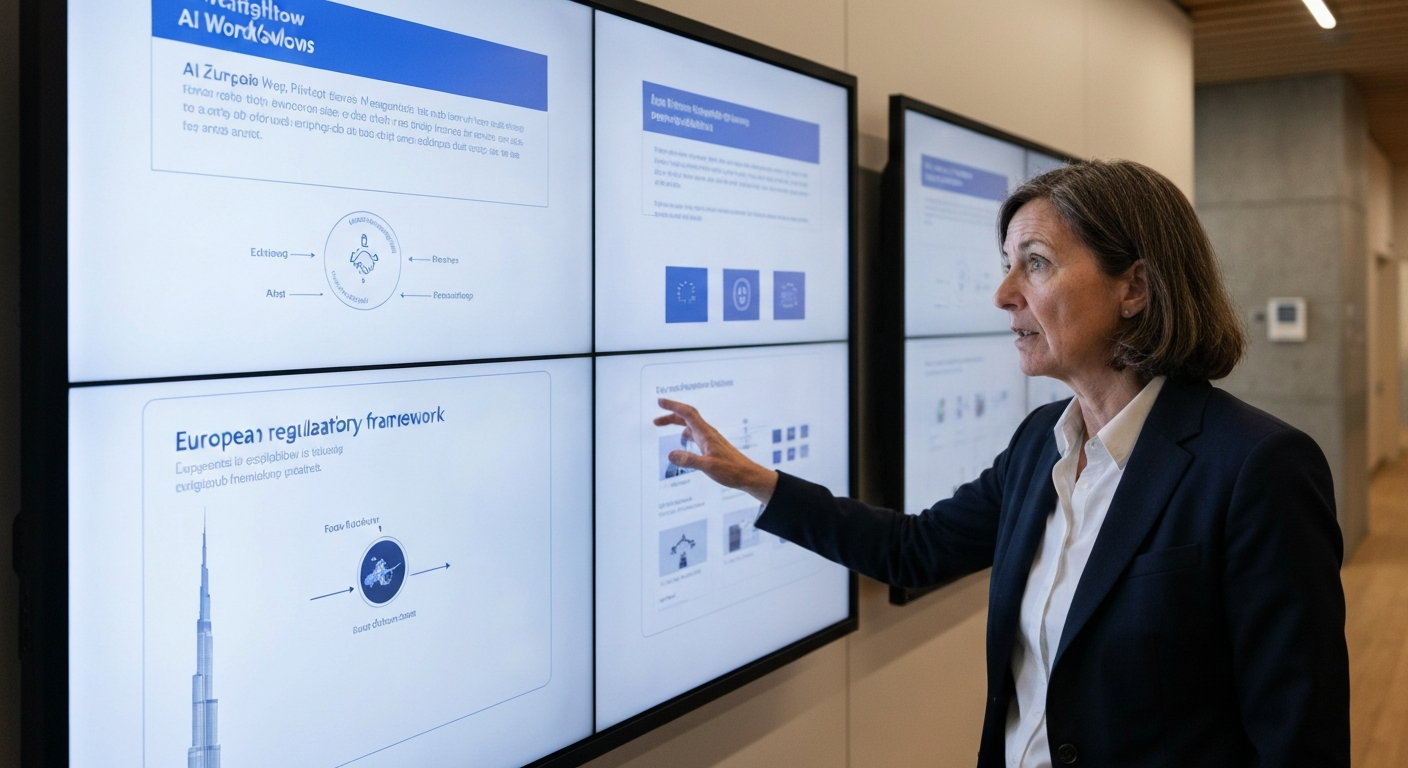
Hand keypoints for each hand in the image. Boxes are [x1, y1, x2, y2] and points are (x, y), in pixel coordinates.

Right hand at [653, 398, 778, 503]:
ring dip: (676, 424)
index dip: (673, 406)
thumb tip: (670, 454)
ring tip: (662, 426)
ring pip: (690, 426)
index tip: (660, 402)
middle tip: (655, 420)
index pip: (688, 414)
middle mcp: (707, 433)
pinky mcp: (712, 446)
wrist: (747, 475)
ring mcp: (710, 439)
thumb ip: (689, 460)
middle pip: (687, 418)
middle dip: (670, 415)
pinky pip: (695, 434)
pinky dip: (685, 433)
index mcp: (706, 434)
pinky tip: (682, 441)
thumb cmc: (731, 470)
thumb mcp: (708, 467)